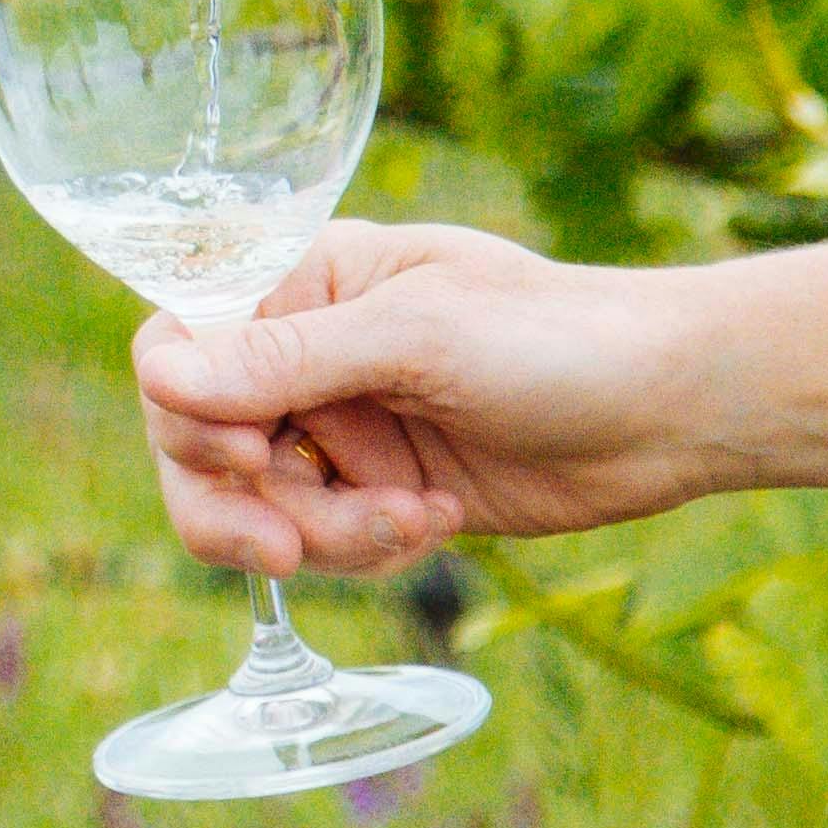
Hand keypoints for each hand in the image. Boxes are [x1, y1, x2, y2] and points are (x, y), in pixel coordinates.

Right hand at [132, 225, 731, 578]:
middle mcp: (307, 352)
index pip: (180, 343)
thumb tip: (158, 378)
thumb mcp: (419, 337)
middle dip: (244, 503)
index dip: (191, 412)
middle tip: (294, 546)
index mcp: (303, 280)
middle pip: (198, 441)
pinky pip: (320, 540)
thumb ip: (287, 360)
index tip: (256, 453)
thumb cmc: (556, 339)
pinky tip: (438, 520)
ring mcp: (341, 427)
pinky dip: (366, 547)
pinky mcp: (378, 493)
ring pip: (257, 507)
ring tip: (413, 520)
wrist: (669, 411)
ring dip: (326, 532)